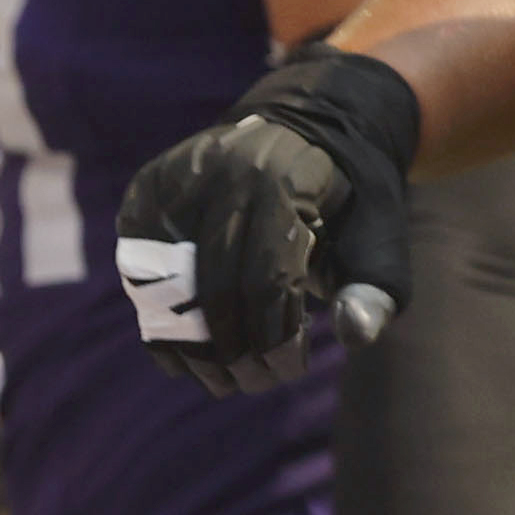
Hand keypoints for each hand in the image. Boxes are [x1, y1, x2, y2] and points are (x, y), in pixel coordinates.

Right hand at [114, 49, 424, 394]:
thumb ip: (372, 287)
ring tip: (221, 381)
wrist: (303, 129)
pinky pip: (137, 273)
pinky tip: (185, 358)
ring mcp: (171, 182)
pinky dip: (158, 321)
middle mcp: (216, 174)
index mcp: (280, 179)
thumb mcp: (377, 237)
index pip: (265, 277)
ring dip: (190, 345)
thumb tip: (354, 336)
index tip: (287, 372)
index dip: (272, 334)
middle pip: (210, 285)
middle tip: (253, 384)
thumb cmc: (347, 198)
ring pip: (165, 284)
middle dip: (231, 348)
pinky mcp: (142, 196)